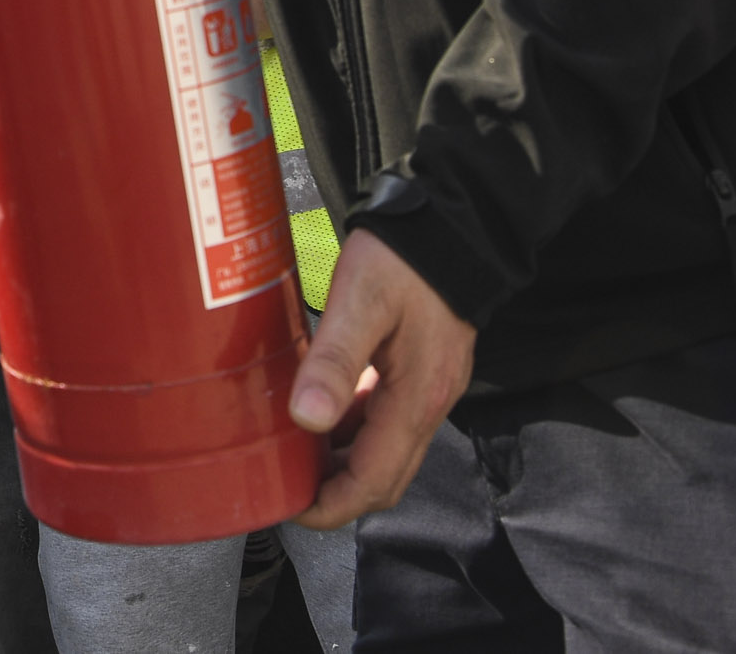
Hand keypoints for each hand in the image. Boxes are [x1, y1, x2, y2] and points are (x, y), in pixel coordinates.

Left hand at [288, 228, 476, 529]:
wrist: (449, 225)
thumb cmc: (405, 259)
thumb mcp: (361, 302)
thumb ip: (335, 361)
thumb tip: (307, 419)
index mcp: (416, 399)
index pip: (374, 481)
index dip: (331, 505)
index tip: (291, 508)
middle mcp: (428, 404)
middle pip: (383, 478)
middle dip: (336, 495)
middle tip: (286, 488)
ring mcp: (428, 389)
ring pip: (385, 451)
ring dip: (342, 463)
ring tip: (293, 455)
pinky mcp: (420, 371)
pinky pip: (386, 419)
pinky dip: (353, 430)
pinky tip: (321, 413)